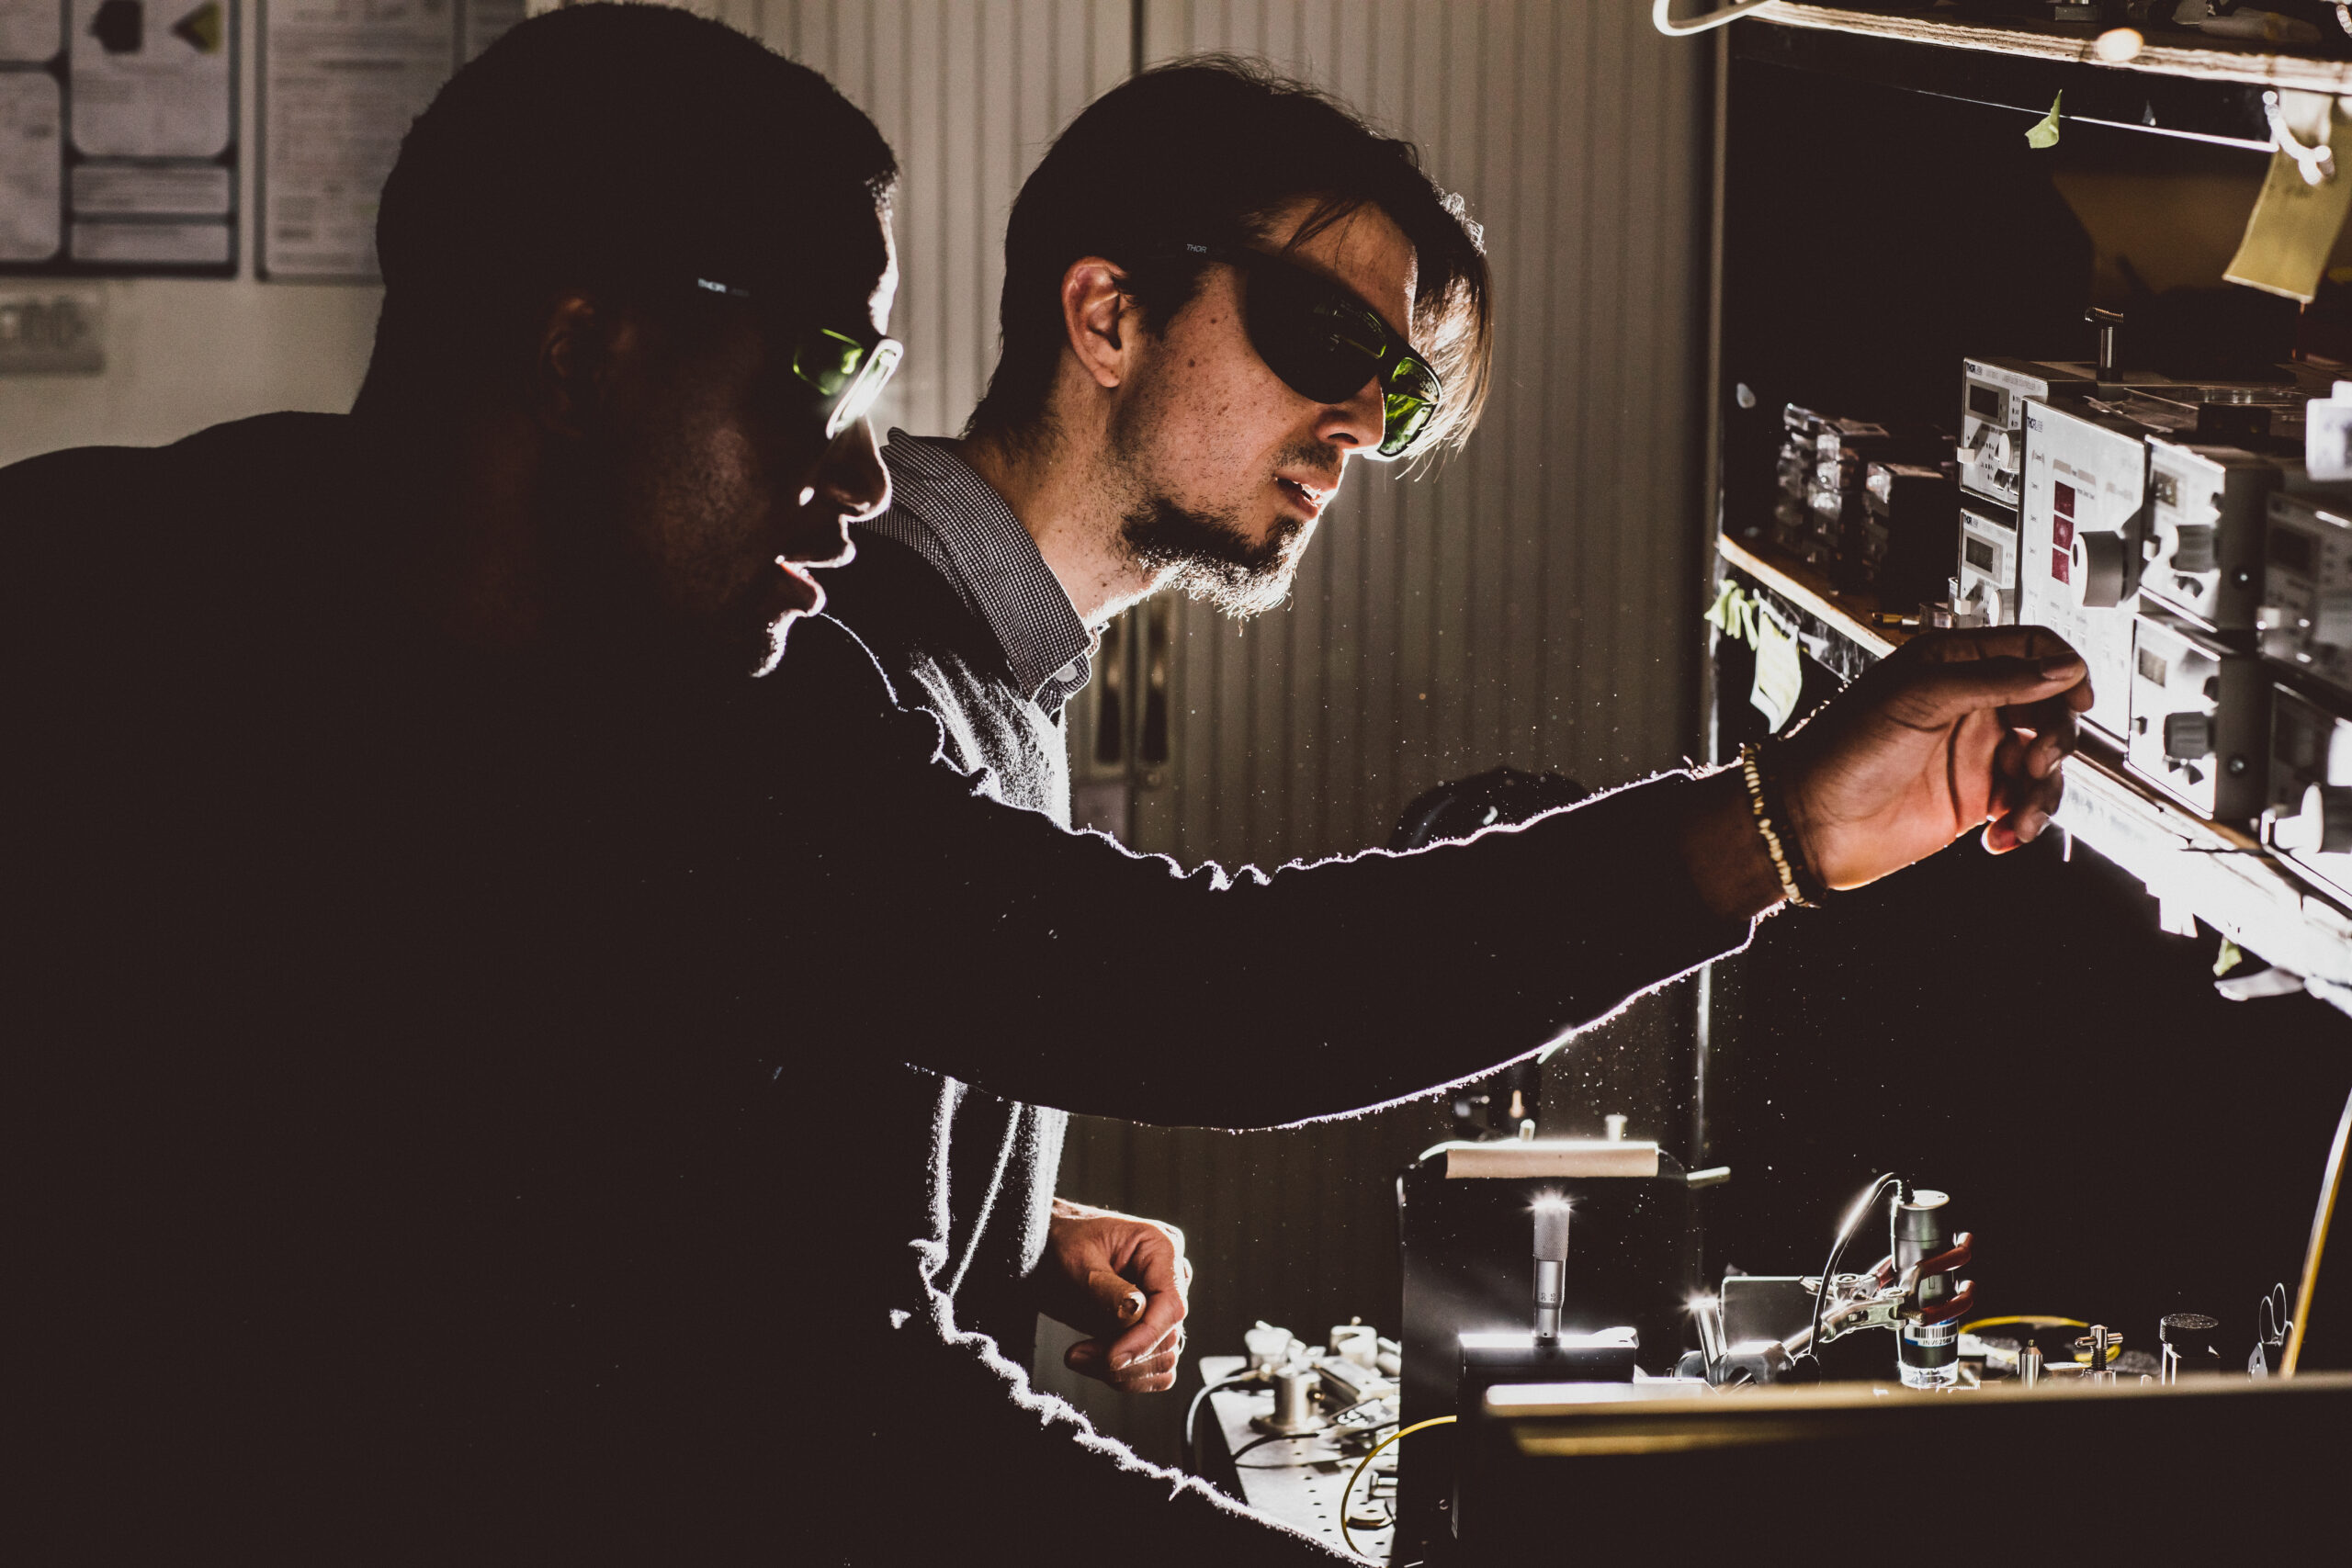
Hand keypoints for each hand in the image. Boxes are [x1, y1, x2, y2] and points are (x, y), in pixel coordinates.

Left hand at [1038, 1198, 1190, 1392]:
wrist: (1045, 1247)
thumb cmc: (1061, 1241)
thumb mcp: (1076, 1258)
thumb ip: (1106, 1288)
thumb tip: (1136, 1313)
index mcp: (1161, 1248)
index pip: (1171, 1306)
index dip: (1145, 1339)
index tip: (1112, 1359)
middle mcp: (1169, 1278)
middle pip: (1167, 1338)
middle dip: (1123, 1357)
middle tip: (1076, 1355)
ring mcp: (1160, 1305)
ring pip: (1162, 1359)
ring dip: (1121, 1371)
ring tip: (1078, 1356)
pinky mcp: (1148, 1328)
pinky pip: (1152, 1368)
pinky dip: (1125, 1376)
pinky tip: (1091, 1361)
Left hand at [1777, 625, 2091, 888]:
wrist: (1810, 823)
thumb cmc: (1842, 751)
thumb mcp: (1921, 698)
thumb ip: (1994, 679)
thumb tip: (2060, 668)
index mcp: (1952, 665)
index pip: (2030, 650)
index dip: (2063, 668)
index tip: (2078, 697)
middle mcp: (1969, 705)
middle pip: (2050, 708)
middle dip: (2057, 737)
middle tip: (2037, 762)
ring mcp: (1974, 753)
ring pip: (2045, 762)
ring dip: (2045, 792)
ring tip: (2018, 815)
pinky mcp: (1974, 798)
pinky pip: (2024, 804)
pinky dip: (2025, 821)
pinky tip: (2002, 836)